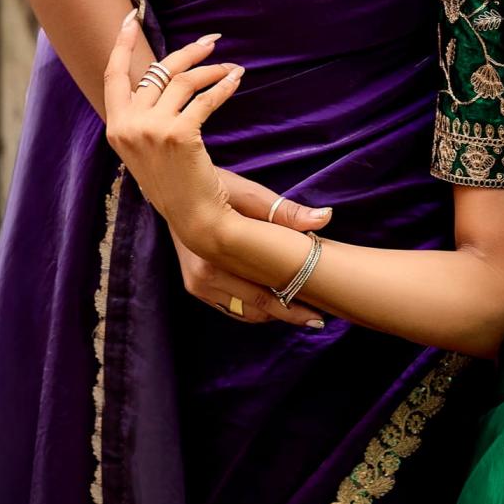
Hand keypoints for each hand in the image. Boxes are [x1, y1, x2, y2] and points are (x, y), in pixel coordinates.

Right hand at [103, 12, 241, 253]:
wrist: (194, 218)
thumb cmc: (175, 183)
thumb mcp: (146, 147)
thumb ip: (144, 115)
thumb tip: (156, 77)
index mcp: (116, 127)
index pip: (113, 75)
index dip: (122, 44)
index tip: (131, 18)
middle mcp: (128, 126)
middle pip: (157, 70)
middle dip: (187, 52)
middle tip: (211, 41)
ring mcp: (151, 129)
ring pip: (184, 80)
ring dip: (211, 69)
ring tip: (230, 68)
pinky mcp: (179, 134)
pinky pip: (206, 98)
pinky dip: (224, 86)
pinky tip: (235, 81)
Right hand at [165, 170, 334, 328]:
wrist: (177, 189)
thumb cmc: (217, 186)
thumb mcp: (251, 194)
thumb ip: (287, 212)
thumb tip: (325, 217)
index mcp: (219, 252)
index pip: (265, 293)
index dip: (294, 306)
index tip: (319, 317)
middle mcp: (204, 274)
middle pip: (256, 307)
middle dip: (287, 312)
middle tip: (316, 318)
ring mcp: (196, 283)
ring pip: (243, 312)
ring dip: (270, 312)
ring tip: (299, 310)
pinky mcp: (194, 285)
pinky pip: (229, 306)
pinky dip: (252, 307)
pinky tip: (274, 301)